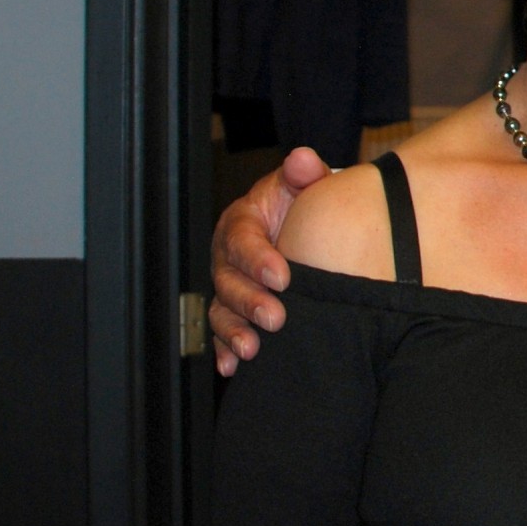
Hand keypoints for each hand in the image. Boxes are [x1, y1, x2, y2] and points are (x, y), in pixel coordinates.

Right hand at [209, 147, 329, 376]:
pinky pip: (222, 332)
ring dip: (233, 331)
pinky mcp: (234, 309)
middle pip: (228, 279)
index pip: (242, 239)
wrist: (305, 227)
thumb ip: (304, 173)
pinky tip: (233, 366)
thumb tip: (302, 159)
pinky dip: (225, 350)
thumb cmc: (302, 205)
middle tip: (276, 318)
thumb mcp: (303, 184)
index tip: (283, 276)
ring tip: (253, 349)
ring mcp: (229, 284)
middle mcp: (228, 255)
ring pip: (221, 309)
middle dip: (249, 302)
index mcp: (242, 221)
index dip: (258, 258)